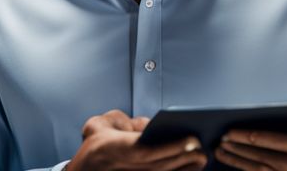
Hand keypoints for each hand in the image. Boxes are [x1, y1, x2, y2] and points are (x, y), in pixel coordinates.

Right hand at [69, 109, 207, 170]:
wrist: (83, 169)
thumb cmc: (96, 142)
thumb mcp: (100, 124)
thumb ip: (123, 121)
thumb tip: (147, 126)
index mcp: (113, 148)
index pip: (147, 150)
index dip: (171, 146)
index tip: (192, 139)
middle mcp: (124, 166)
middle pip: (160, 165)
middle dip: (183, 156)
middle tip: (203, 149)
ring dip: (184, 169)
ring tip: (202, 158)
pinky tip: (191, 169)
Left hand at [214, 129, 286, 170]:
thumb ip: (285, 129)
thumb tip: (251, 126)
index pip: (270, 139)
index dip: (247, 136)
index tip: (230, 132)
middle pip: (261, 155)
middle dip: (238, 148)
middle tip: (221, 140)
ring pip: (258, 169)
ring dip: (236, 160)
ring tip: (221, 152)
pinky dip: (246, 170)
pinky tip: (234, 164)